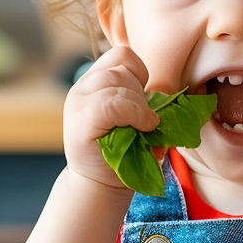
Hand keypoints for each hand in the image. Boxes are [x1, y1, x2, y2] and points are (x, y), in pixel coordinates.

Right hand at [64, 46, 159, 190]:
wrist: (102, 187)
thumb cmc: (124, 154)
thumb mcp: (134, 118)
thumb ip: (141, 98)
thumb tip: (165, 91)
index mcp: (94, 82)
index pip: (122, 55)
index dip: (140, 73)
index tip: (143, 101)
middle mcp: (81, 88)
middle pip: (121, 69)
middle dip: (140, 94)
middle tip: (143, 121)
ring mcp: (77, 103)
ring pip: (117, 82)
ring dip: (139, 106)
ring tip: (142, 127)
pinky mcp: (80, 121)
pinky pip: (113, 103)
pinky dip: (134, 114)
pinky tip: (142, 128)